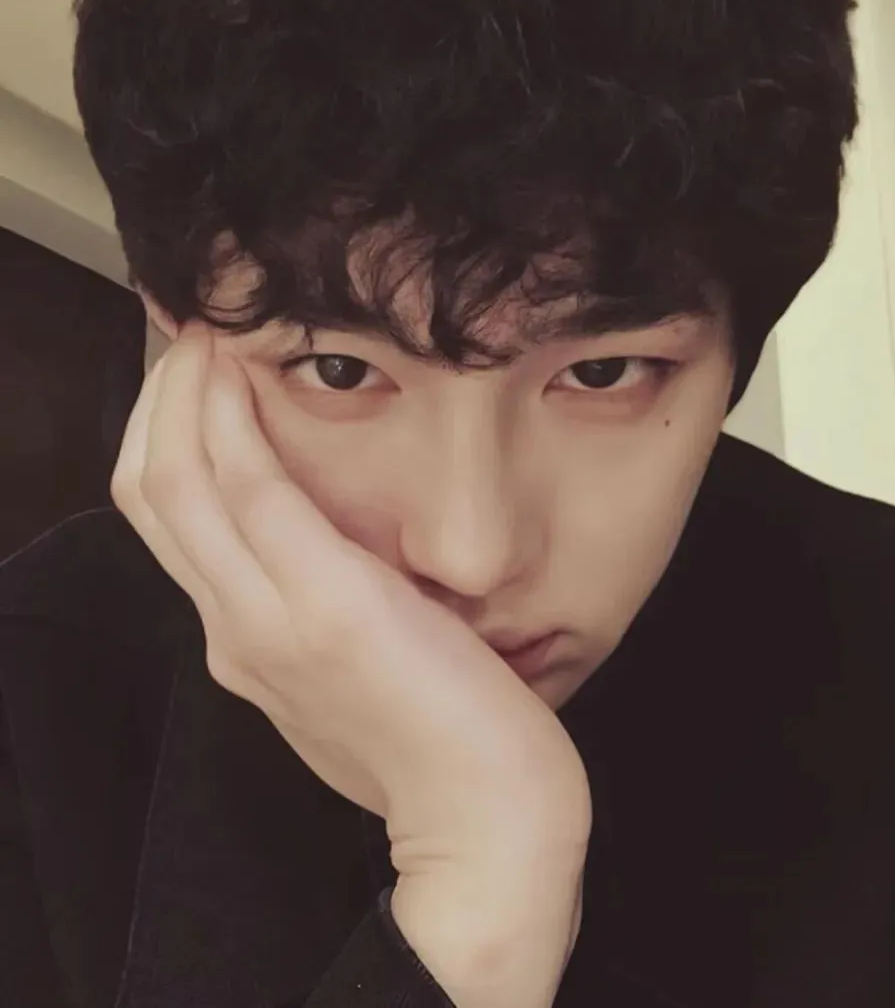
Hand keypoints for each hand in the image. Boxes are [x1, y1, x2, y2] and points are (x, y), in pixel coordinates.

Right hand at [110, 323, 591, 878]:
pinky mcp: (327, 607)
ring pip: (178, 483)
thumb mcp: (359, 679)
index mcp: (245, 644)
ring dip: (182, 393)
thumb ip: (322, 619)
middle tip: (187, 332)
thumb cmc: (439, 747)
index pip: (171, 524)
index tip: (191, 377)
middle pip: (150, 494)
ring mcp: (269, 621)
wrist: (485, 824)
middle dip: (157, 401)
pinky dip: (230, 421)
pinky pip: (252, 491)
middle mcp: (234, 630)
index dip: (163, 439)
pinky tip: (239, 369)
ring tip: (205, 330)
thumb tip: (331, 559)